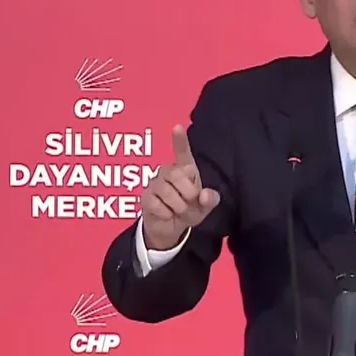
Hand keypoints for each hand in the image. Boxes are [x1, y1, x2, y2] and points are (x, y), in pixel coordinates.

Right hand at [140, 125, 219, 249]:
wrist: (170, 229)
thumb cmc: (189, 210)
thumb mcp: (204, 207)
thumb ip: (210, 200)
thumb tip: (205, 195)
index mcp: (185, 169)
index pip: (182, 152)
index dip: (179, 140)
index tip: (177, 127)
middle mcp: (168, 171)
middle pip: (176, 174)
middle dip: (187, 193)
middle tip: (189, 203)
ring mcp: (154, 183)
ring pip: (166, 191)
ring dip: (177, 206)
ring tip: (178, 211)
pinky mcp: (145, 197)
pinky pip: (156, 204)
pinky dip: (166, 214)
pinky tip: (166, 214)